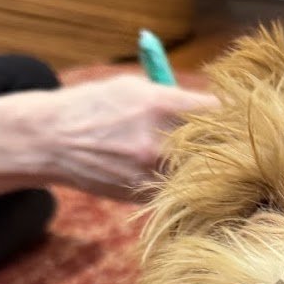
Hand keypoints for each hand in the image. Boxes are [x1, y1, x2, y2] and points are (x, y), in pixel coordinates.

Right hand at [30, 75, 217, 198]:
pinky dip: (180, 185)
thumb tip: (213, 106)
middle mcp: (157, 142)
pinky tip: (178, 178)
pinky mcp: (141, 196)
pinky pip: (174, 191)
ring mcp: (149, 173)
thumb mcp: (132, 87)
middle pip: (213, 148)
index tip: (232, 118)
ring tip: (205, 163)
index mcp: (159, 105)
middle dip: (222, 145)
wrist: (50, 139)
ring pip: (196, 175)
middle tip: (228, 144)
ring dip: (203, 170)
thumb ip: (173, 97)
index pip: (216, 112)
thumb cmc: (94, 106)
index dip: (229, 116)